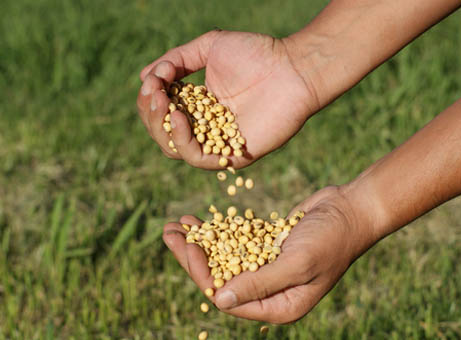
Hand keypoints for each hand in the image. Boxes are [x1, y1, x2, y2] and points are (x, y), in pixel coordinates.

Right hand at [137, 30, 318, 168]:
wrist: (291, 67)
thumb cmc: (256, 54)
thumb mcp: (209, 47)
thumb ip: (177, 60)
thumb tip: (145, 77)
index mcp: (199, 104)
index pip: (162, 111)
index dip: (150, 99)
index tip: (151, 81)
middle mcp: (205, 125)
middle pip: (163, 132)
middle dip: (151, 113)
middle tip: (153, 93)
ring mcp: (218, 141)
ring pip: (174, 148)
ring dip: (161, 127)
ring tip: (162, 103)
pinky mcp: (233, 155)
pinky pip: (200, 159)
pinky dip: (183, 142)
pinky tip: (179, 119)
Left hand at [162, 185, 376, 322]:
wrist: (352, 209)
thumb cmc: (333, 239)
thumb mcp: (297, 263)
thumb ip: (260, 283)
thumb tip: (219, 301)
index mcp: (279, 305)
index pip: (230, 298)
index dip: (203, 276)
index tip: (188, 248)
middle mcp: (270, 290)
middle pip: (220, 277)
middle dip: (193, 257)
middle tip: (168, 234)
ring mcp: (267, 266)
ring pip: (223, 258)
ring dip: (199, 242)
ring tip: (174, 226)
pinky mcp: (266, 245)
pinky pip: (235, 241)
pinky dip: (216, 231)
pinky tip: (196, 220)